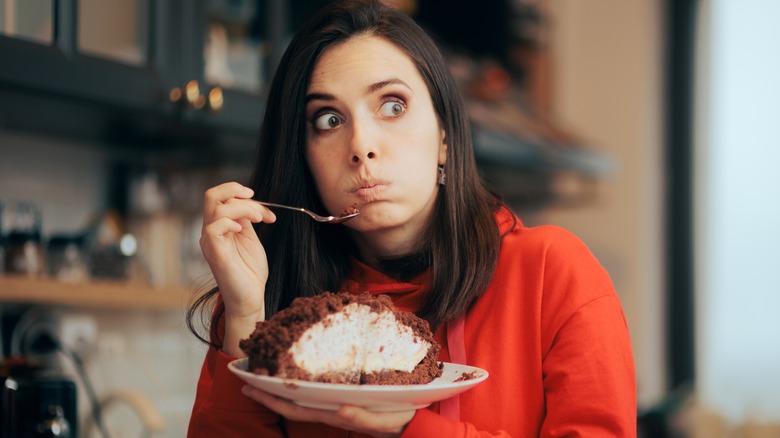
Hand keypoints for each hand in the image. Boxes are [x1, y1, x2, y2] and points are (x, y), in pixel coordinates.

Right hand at [200, 182, 275, 354]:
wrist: (250, 298)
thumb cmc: (250, 271)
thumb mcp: (250, 239)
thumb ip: (246, 220)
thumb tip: (249, 202)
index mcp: (219, 227)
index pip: (222, 198)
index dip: (246, 198)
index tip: (267, 213)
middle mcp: (210, 232)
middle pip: (211, 195)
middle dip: (236, 190)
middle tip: (256, 200)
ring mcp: (210, 242)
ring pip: (217, 207)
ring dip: (243, 208)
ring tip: (259, 219)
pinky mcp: (215, 252)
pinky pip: (214, 227)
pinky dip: (231, 222)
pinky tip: (243, 231)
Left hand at [241, 386, 413, 437]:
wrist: (413, 425)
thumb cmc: (398, 421)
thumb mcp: (384, 422)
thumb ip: (364, 418)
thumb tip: (341, 408)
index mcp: (336, 415)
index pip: (297, 408)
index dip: (273, 399)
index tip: (252, 386)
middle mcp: (331, 411)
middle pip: (292, 405)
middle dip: (267, 394)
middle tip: (245, 378)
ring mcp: (336, 406)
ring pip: (302, 399)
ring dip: (281, 389)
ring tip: (264, 373)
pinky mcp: (344, 398)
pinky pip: (316, 392)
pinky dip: (300, 384)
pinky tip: (294, 375)